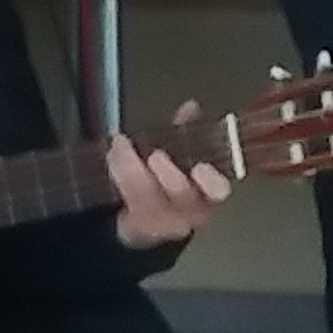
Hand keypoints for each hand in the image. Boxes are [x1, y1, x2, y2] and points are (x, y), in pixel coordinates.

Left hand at [107, 109, 235, 246]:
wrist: (152, 221)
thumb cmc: (173, 183)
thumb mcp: (184, 156)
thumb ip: (187, 132)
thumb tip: (190, 107)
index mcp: (208, 192)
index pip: (218, 190)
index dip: (211, 181)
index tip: (200, 167)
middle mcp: (190, 210)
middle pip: (182, 197)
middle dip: (168, 175)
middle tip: (155, 155)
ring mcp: (163, 221)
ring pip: (147, 199)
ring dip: (132, 169)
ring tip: (121, 145)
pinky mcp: (137, 224)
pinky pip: (126, 201)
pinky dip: (119, 173)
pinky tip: (114, 155)